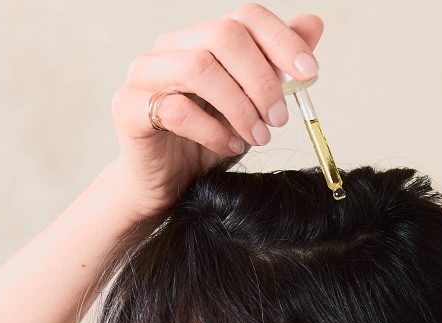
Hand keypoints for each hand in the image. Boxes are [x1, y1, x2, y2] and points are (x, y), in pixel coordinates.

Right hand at [107, 5, 323, 219]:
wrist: (166, 185)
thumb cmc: (207, 142)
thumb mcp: (252, 107)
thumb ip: (277, 68)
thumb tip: (312, 26)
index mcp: (203, 39)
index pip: (245, 17)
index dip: (281, 40)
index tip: (309, 72)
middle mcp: (172, 47)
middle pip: (223, 36)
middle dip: (261, 80)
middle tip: (279, 118)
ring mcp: (146, 73)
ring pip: (199, 67)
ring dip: (239, 107)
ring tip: (258, 137)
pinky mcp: (129, 106)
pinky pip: (176, 109)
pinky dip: (212, 132)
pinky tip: (229, 147)